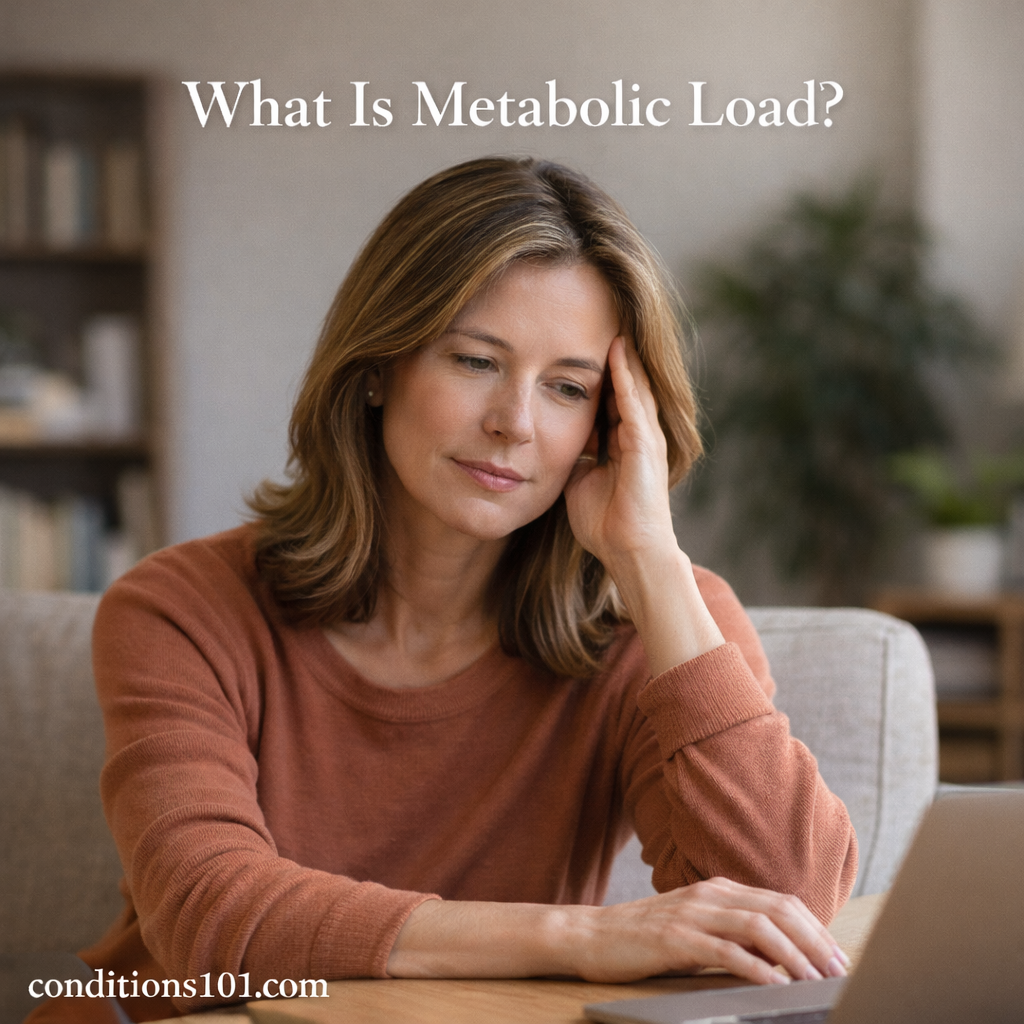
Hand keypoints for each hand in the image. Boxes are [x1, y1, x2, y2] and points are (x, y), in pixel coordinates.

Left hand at [563, 336, 676, 572]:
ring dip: (623, 357)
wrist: (628, 551)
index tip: (579, 347)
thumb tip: (555, 445)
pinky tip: (616, 353)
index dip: (598, 374)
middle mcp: (637, 435)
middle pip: (625, 386)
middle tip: (601, 321)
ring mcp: (644, 438)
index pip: (611, 398)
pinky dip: (625, 377)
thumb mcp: (580, 481)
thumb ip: (574, 459)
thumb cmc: (606, 524)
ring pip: (634, 387)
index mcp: (622, 443)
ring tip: (613, 325)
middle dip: (614, 358)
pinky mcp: (645, 444)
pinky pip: (634, 402)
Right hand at [572, 877, 848, 984]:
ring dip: (794, 955)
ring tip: (815, 981)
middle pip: (778, 910)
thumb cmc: (645, 938)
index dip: (815, 929)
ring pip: (759, 927)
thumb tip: (780, 956)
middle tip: (838, 972)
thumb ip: (731, 932)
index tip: (837, 958)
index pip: (781, 902)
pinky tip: (775, 986)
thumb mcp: (696, 928)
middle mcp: (710, 894)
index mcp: (718, 889)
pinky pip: (727, 951)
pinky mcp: (676, 938)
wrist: (592, 936)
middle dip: (815, 942)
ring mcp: (693, 913)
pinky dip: (757, 968)